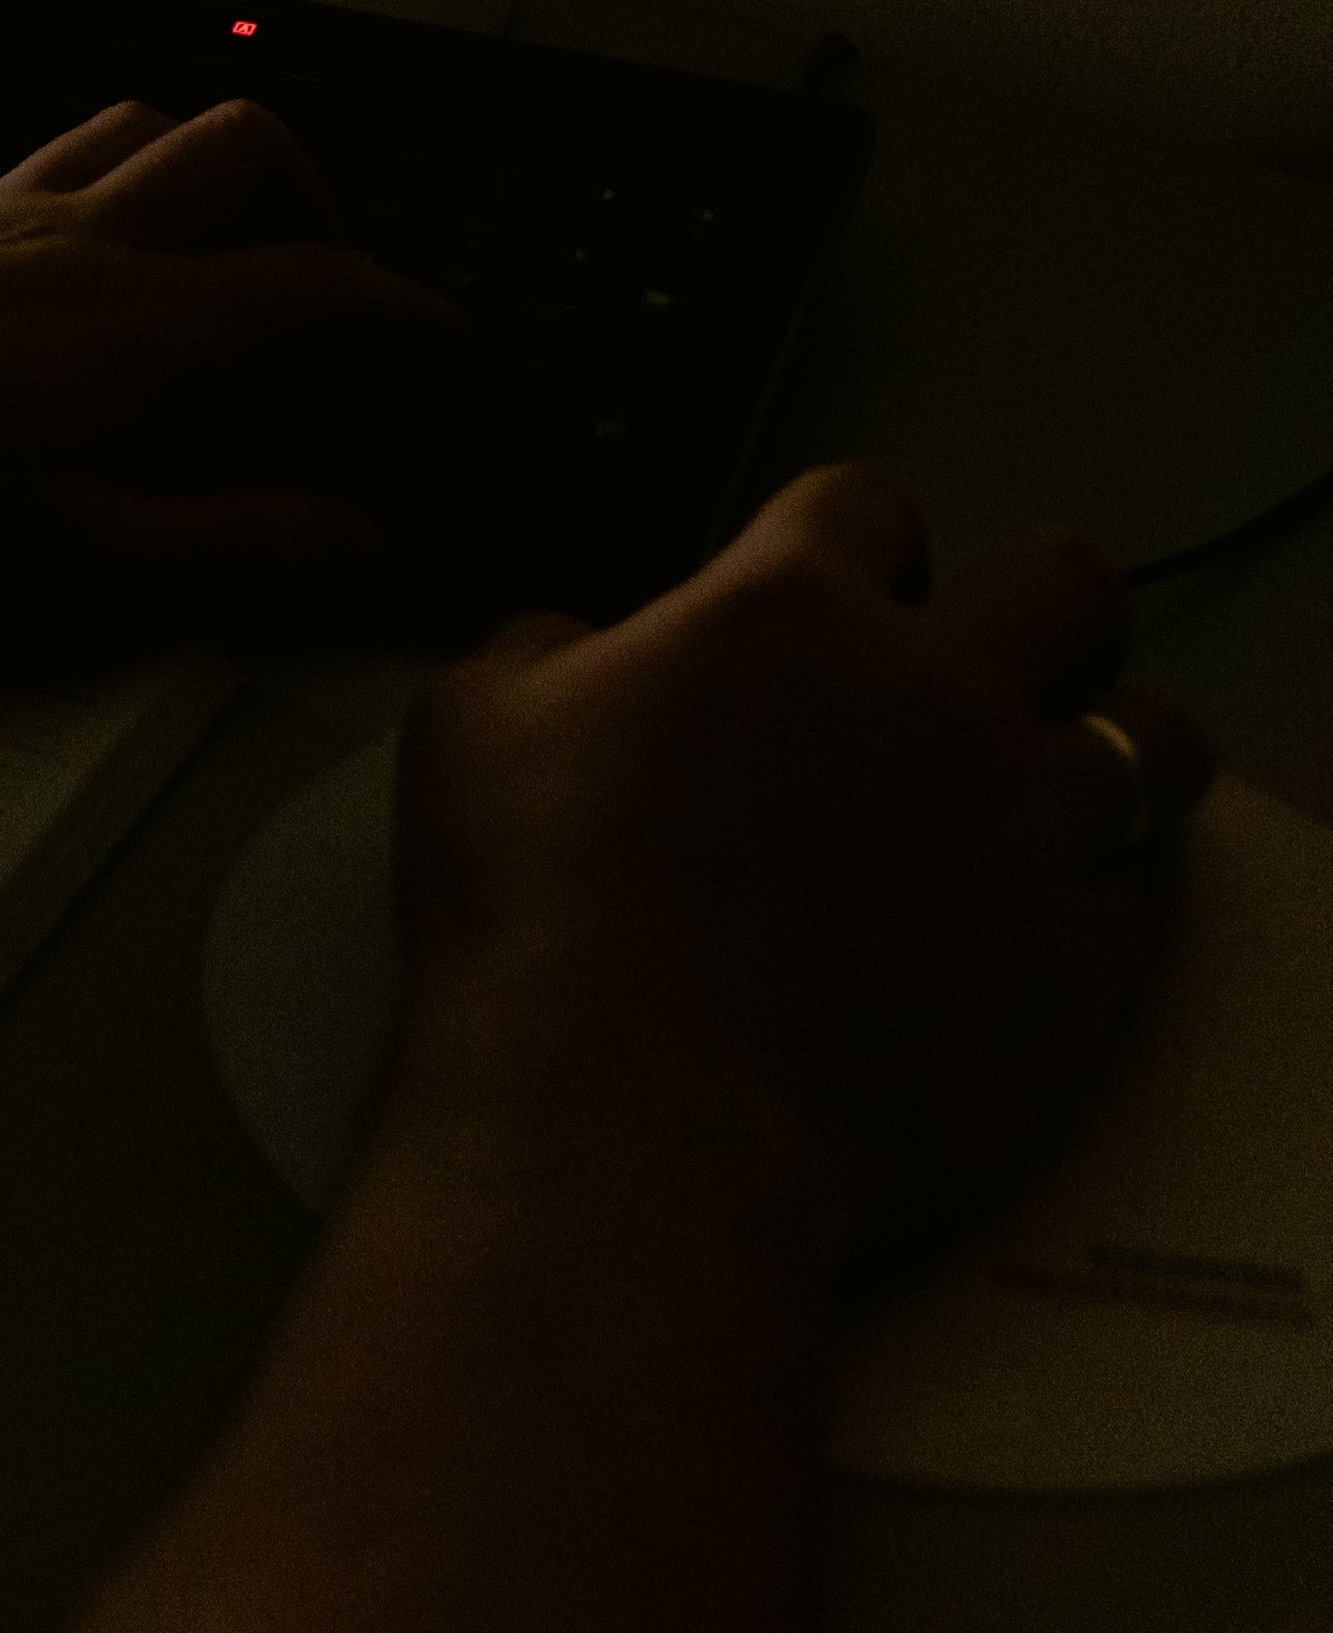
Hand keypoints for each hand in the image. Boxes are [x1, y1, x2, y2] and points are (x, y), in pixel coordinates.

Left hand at [0, 95, 467, 656]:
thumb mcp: (62, 568)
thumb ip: (227, 548)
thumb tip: (362, 539)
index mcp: (135, 321)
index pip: (321, 283)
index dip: (410, 312)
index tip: (458, 345)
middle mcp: (72, 235)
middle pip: (240, 144)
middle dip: (319, 200)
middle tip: (336, 296)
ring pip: (135, 127)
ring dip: (203, 174)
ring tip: (215, 266)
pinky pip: (43, 162)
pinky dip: (103, 193)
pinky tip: (70, 287)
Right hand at [387, 462, 1210, 1269]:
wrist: (634, 1125)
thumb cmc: (539, 911)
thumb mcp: (475, 722)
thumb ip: (551, 651)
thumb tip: (582, 652)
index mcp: (792, 610)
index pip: (869, 506)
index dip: (847, 546)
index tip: (829, 597)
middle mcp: (938, 697)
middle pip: (1069, 588)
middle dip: (1035, 612)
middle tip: (984, 667)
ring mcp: (1023, 838)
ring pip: (1156, 744)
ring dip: (1103, 754)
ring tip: (1048, 794)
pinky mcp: (1071, 980)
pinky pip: (1139, 906)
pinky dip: (1096, 906)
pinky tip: (1039, 928)